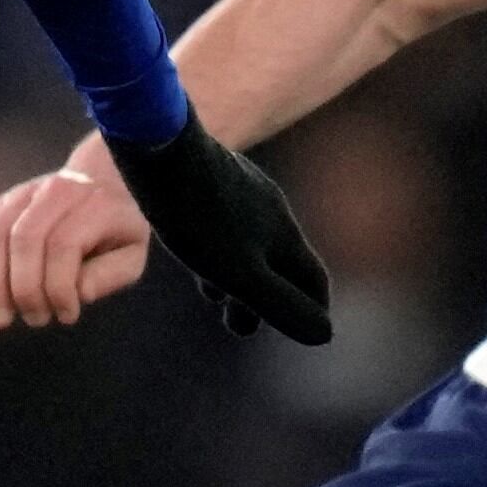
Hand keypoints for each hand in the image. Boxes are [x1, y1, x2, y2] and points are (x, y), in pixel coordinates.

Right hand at [0, 160, 152, 327]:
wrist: (103, 181)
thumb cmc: (117, 227)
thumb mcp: (132, 253)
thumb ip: (110, 275)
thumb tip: (78, 293)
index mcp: (93, 204)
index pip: (63, 246)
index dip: (59, 288)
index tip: (67, 315)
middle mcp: (55, 191)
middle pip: (24, 239)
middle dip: (23, 289)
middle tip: (35, 319)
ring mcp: (26, 192)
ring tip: (1, 317)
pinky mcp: (5, 200)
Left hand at [106, 115, 333, 343]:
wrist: (161, 150)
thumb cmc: (200, 220)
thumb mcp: (242, 275)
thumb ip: (283, 306)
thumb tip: (326, 336)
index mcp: (285, 235)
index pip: (314, 280)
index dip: (312, 309)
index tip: (305, 329)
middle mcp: (273, 210)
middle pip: (281, 264)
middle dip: (265, 300)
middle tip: (236, 324)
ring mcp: (245, 190)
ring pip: (252, 243)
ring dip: (237, 275)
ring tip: (211, 294)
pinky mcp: (216, 176)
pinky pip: (228, 222)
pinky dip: (219, 248)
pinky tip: (193, 245)